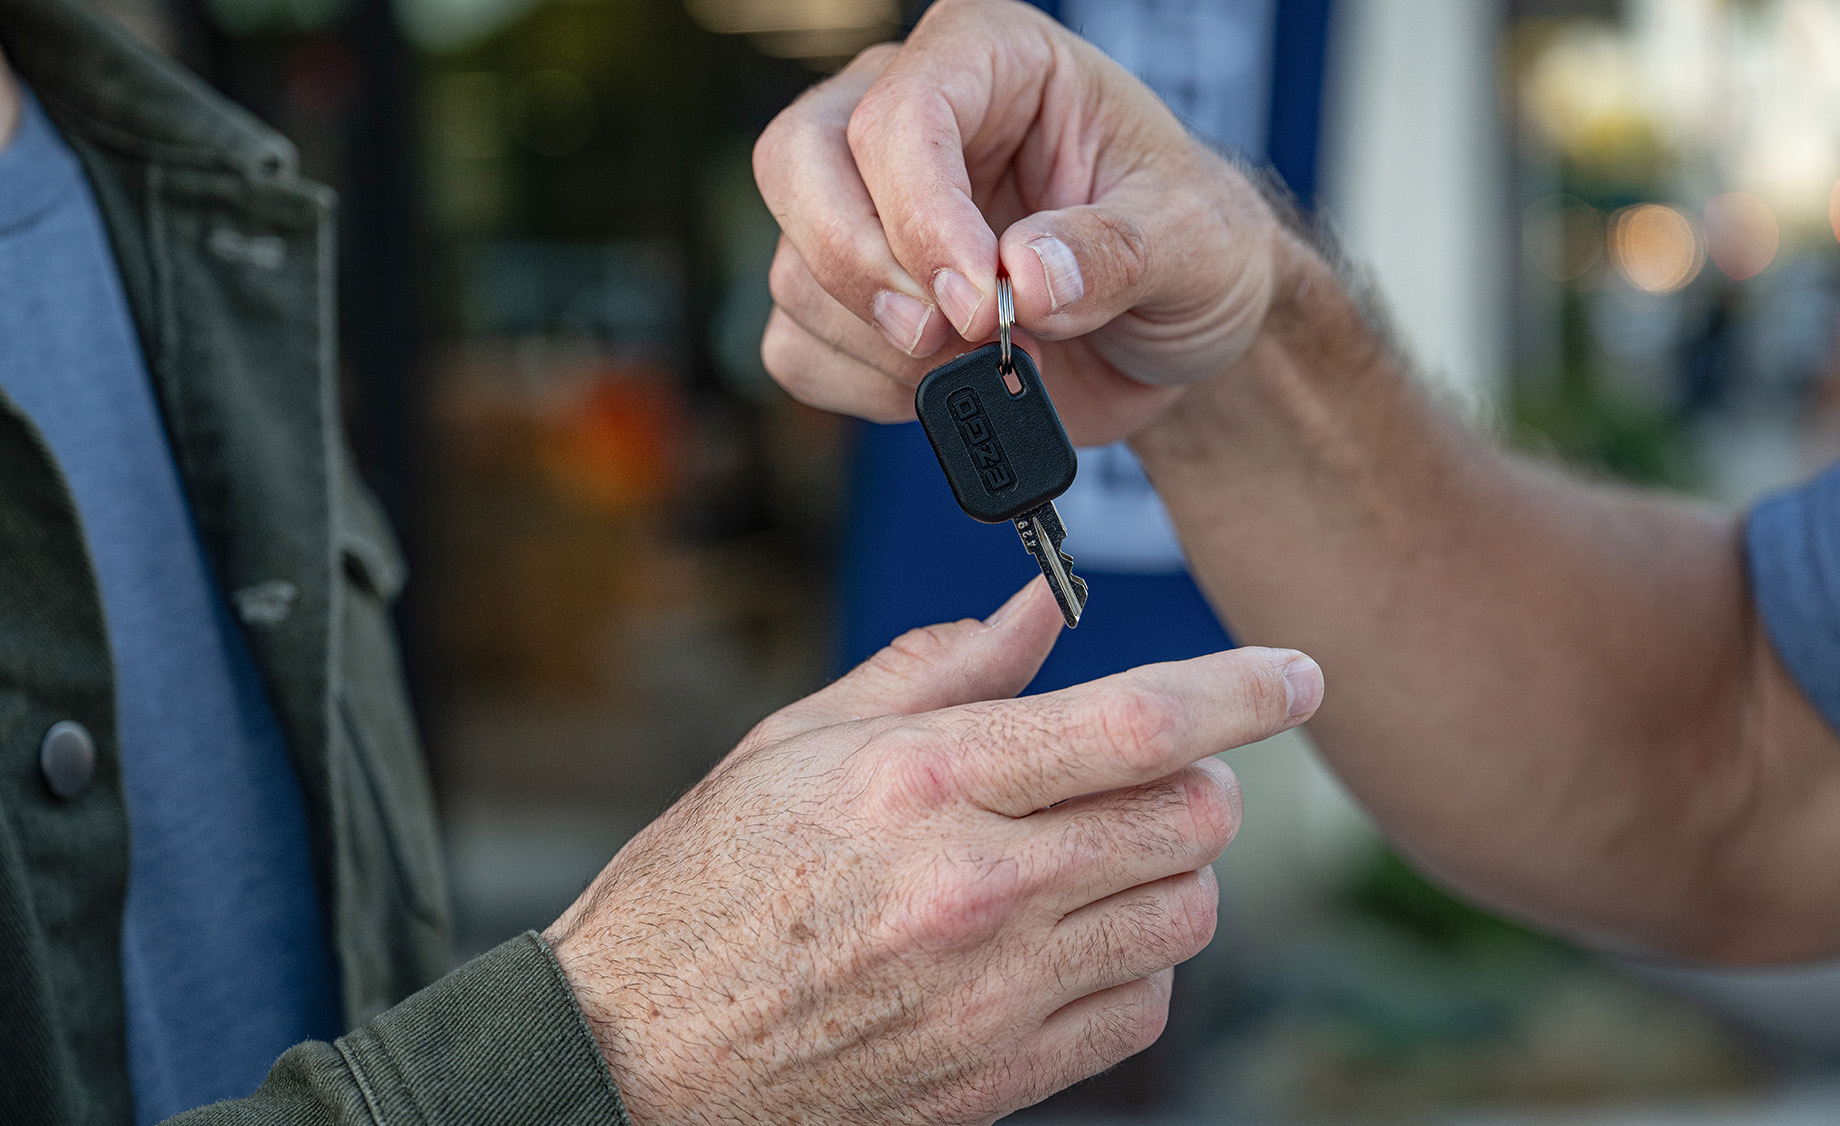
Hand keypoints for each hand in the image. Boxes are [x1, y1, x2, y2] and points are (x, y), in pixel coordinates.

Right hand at [545, 579, 1323, 1124]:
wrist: (637, 1053)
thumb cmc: (702, 889)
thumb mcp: (800, 745)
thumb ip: (938, 668)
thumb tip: (1035, 611)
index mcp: (924, 784)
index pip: (1137, 724)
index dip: (1240, 692)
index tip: (1293, 677)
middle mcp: (976, 887)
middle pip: (1191, 820)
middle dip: (1203, 779)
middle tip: (1155, 767)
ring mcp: (997, 992)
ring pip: (1187, 914)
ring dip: (1173, 869)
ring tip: (1100, 852)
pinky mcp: (1003, 1073)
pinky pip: (1143, 1006)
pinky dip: (1136, 959)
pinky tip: (1073, 933)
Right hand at [752, 0, 1287, 446]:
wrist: (1176, 329)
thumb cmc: (1191, 248)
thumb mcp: (1196, 240)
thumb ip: (1118, 252)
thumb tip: (1027, 277)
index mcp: (992, 59)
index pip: (900, 111)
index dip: (922, 215)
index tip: (985, 305)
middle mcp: (906, 116)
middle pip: (797, 161)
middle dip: (860, 268)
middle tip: (947, 336)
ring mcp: (866, 207)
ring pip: (795, 267)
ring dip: (883, 345)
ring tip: (994, 361)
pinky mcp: (850, 297)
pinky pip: (794, 343)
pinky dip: (860, 386)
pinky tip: (946, 385)